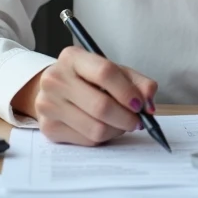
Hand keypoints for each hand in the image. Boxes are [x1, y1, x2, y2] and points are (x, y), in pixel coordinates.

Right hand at [23, 46, 157, 145]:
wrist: (55, 90)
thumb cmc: (89, 79)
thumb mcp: (113, 71)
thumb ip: (137, 83)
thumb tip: (149, 104)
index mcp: (72, 57)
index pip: (104, 72)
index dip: (127, 91)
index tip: (140, 104)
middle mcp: (55, 79)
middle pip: (101, 106)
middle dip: (126, 118)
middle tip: (137, 121)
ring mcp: (48, 104)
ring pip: (96, 128)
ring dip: (117, 130)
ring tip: (121, 124)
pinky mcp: (48, 128)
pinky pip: (87, 140)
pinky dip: (103, 137)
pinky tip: (104, 127)